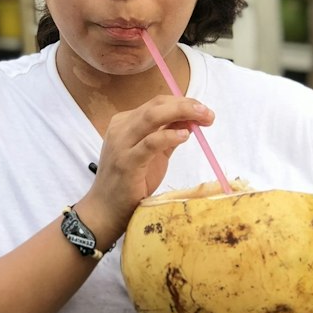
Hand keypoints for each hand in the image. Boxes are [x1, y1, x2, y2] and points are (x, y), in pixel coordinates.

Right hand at [76, 94, 214, 247]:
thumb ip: (167, 136)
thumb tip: (189, 120)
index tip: (203, 110)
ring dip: (181, 113)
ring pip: (152, 117)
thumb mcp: (152, 154)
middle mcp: (121, 128)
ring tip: (203, 118)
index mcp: (125, 122)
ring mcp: (121, 144)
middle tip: (207, 113)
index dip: (182, 102)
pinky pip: (150, 143)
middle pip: (156, 105)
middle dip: (185, 105)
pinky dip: (169, 135)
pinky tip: (184, 135)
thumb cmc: (129, 183)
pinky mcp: (127, 162)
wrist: (105, 210)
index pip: (157, 103)